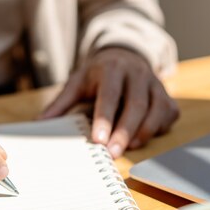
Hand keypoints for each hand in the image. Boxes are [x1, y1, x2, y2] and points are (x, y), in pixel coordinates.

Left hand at [42, 47, 178, 157]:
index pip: (110, 95)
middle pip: (136, 105)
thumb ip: (62, 103)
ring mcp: (156, 84)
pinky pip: (168, 114)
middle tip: (112, 153)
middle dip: (124, 131)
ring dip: (143, 132)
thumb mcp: (78, 82)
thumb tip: (40, 122)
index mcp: (112, 68)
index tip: (97, 140)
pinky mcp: (167, 96)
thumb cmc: (99, 75)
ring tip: (129, 149)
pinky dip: (158, 129)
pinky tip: (142, 139)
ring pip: (156, 110)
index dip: (105, 118)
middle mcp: (138, 74)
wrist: (125, 56)